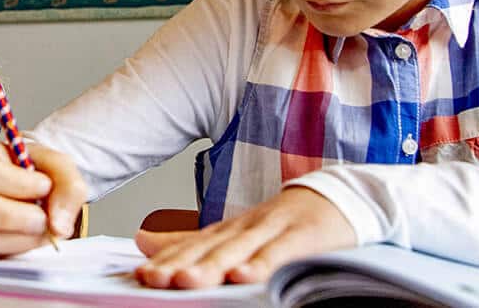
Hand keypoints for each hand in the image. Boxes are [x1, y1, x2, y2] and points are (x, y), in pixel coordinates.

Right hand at [0, 133, 86, 256]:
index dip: (17, 184)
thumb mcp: (55, 164)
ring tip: (41, 226)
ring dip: (20, 236)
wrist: (21, 185)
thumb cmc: (30, 170)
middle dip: (13, 216)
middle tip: (42, 217)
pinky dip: (15, 248)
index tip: (44, 185)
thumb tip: (58, 225)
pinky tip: (28, 234)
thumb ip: (67, 185)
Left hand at [133, 186, 355, 287]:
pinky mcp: (302, 237)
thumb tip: (140, 240)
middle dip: (177, 265)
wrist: (338, 197)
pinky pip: (279, 253)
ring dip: (210, 266)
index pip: (190, 247)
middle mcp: (243, 229)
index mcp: (226, 231)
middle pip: (207, 249)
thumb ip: (188, 240)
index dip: (165, 261)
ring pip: (237, 251)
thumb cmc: (282, 223)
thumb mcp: (233, 233)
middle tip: (152, 278)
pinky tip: (243, 276)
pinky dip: (261, 265)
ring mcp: (272, 231)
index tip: (141, 275)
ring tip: (185, 281)